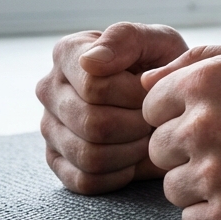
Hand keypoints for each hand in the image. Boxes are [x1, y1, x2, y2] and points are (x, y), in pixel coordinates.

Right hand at [35, 22, 187, 194]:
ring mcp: (49, 127)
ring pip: (90, 155)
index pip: (94, 85)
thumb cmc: (164, 68)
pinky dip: (120, 173)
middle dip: (137, 124)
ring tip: (146, 134)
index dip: (135, 95)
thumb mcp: (158, 42)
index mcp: (67, 54)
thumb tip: (90, 61)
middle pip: (94, 123)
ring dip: (131, 150)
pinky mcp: (57, 160)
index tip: (151, 90)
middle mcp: (49, 89)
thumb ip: (125, 39)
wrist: (172, 102)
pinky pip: (86, 180)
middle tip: (155, 117)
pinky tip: (133, 155)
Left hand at [142, 42, 220, 219]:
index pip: (151, 106)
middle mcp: (202, 127)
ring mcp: (214, 176)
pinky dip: (216, 215)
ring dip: (203, 185)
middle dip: (190, 150)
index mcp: (206, 82)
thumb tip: (148, 79)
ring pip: (173, 188)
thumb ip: (204, 58)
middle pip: (158, 149)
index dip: (182, 114)